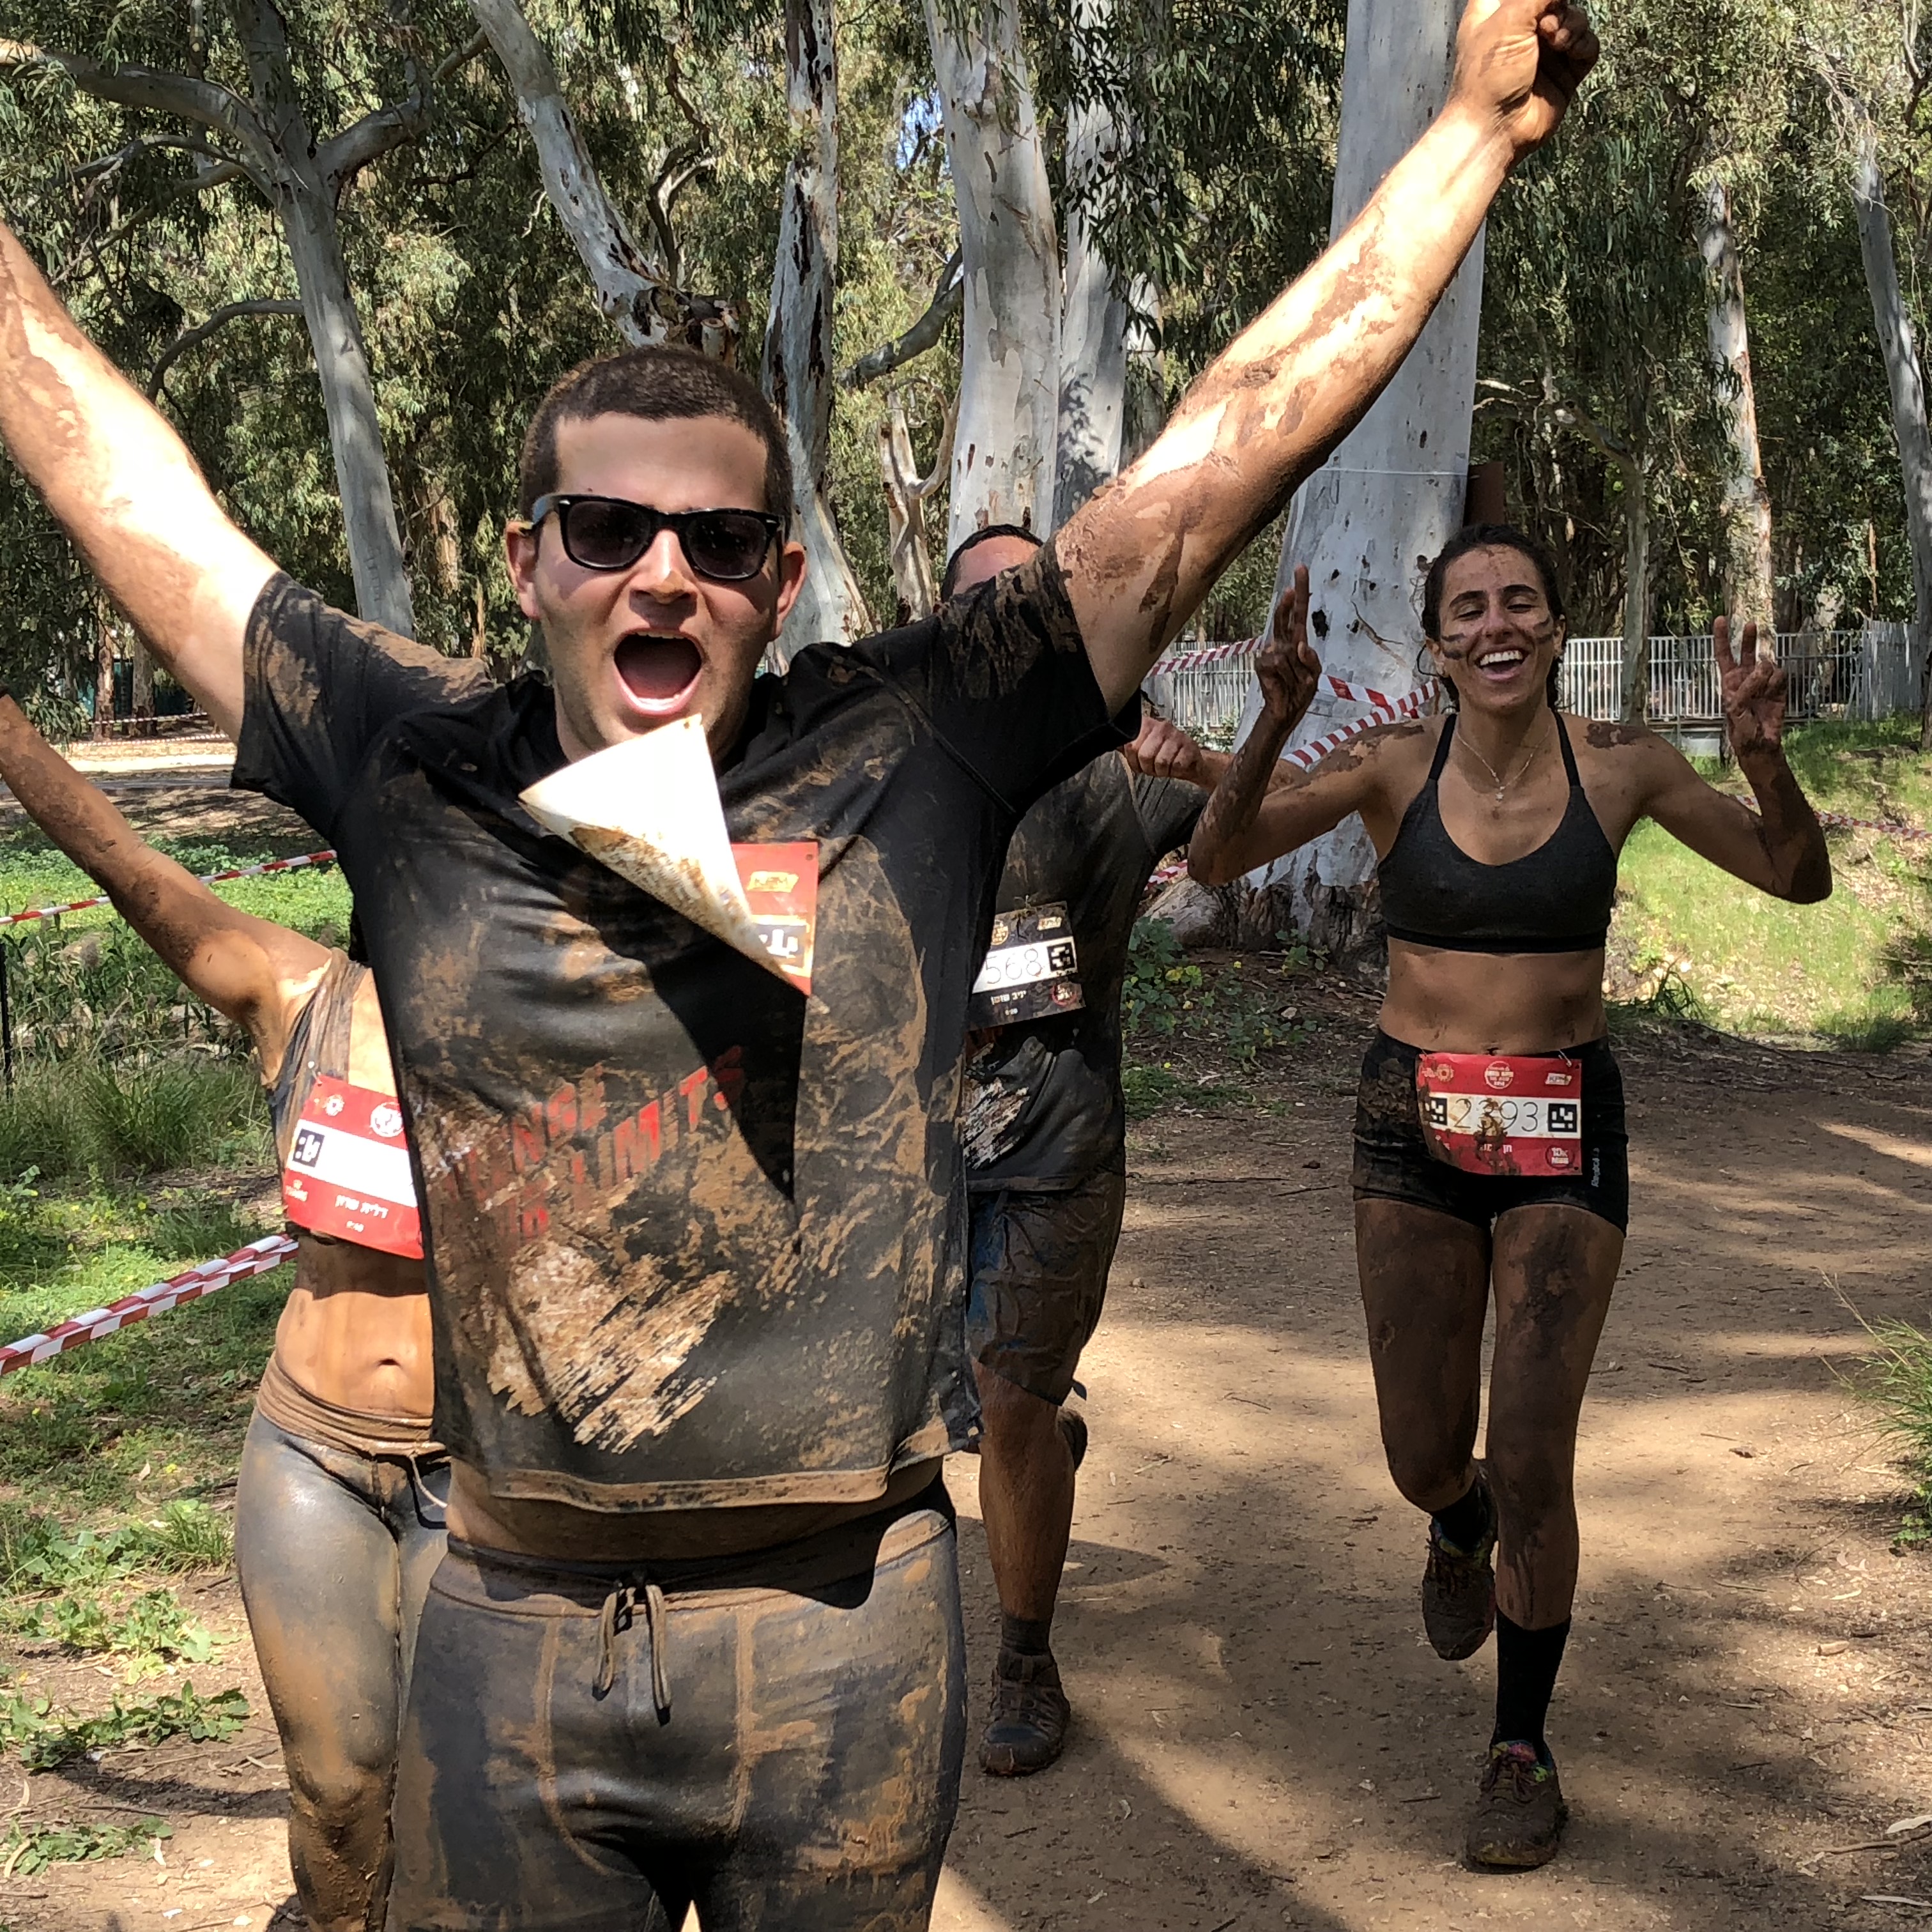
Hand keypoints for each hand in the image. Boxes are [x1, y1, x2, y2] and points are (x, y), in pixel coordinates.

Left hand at [1126, 715, 1209, 784]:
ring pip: (1161, 762)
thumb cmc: (1163, 754)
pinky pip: (1177, 766)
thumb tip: (1107, 742)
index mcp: (1146, 725)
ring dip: (1162, 771)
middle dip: (1148, 768)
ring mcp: (1176, 736)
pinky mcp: (1190, 746)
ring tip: (1165, 766)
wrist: (1189, 760)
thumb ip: (1125, 745)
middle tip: (1153, 766)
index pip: (1130, 745)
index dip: (1132, 760)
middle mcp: (1161, 727)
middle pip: (1145, 756)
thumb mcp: (1142, 748)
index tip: (1138, 762)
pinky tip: (1176, 766)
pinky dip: (1175, 771)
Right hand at [1257, 565, 1319, 729]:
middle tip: (1296, 575)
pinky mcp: (1262, 664)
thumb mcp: (1315, 675)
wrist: (1285, 713)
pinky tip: (1282, 685)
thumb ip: (1311, 659)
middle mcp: (1283, 643)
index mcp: (1297, 641)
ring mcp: (1271, 652)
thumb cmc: (1300, 692)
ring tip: (1293, 683)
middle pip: (1285, 616)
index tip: (1300, 569)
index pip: (1298, 613)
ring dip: (1297, 672)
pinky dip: (1286, 677)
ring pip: (1290, 653)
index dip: (1300, 592)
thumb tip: (1300, 646)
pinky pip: (1280, 664)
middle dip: (1290, 598)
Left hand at [1451, 0, 1597, 159]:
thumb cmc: (1488, 77)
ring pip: (1576, 19)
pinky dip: (1584, 45)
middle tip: (1546, 25)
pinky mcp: (1564, 74)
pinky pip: (1587, 47)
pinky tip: (1572, 52)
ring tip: (1557, 43)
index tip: (1543, 4)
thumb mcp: (1510, 18)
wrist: (1494, 129)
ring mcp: (1544, 52)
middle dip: (1559, 6)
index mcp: (1496, 11)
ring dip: (1572, 25)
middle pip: (1556, 1)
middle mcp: (1521, 30)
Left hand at [1714, 617, 1786, 760]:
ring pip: (1767, 664)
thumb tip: (1762, 668)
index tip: (1721, 619)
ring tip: (1761, 693)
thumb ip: (1746, 688)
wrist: (1760, 745)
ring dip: (1764, 677)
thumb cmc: (1742, 730)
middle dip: (1747, 638)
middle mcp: (1746, 678)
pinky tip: (1772, 696)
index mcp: (1729, 682)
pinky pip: (1780, 676)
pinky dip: (1776, 684)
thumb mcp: (1736, 710)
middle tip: (1751, 625)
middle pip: (1745, 651)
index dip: (1721, 637)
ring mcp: (1763, 682)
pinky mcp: (1779, 688)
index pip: (1723, 655)